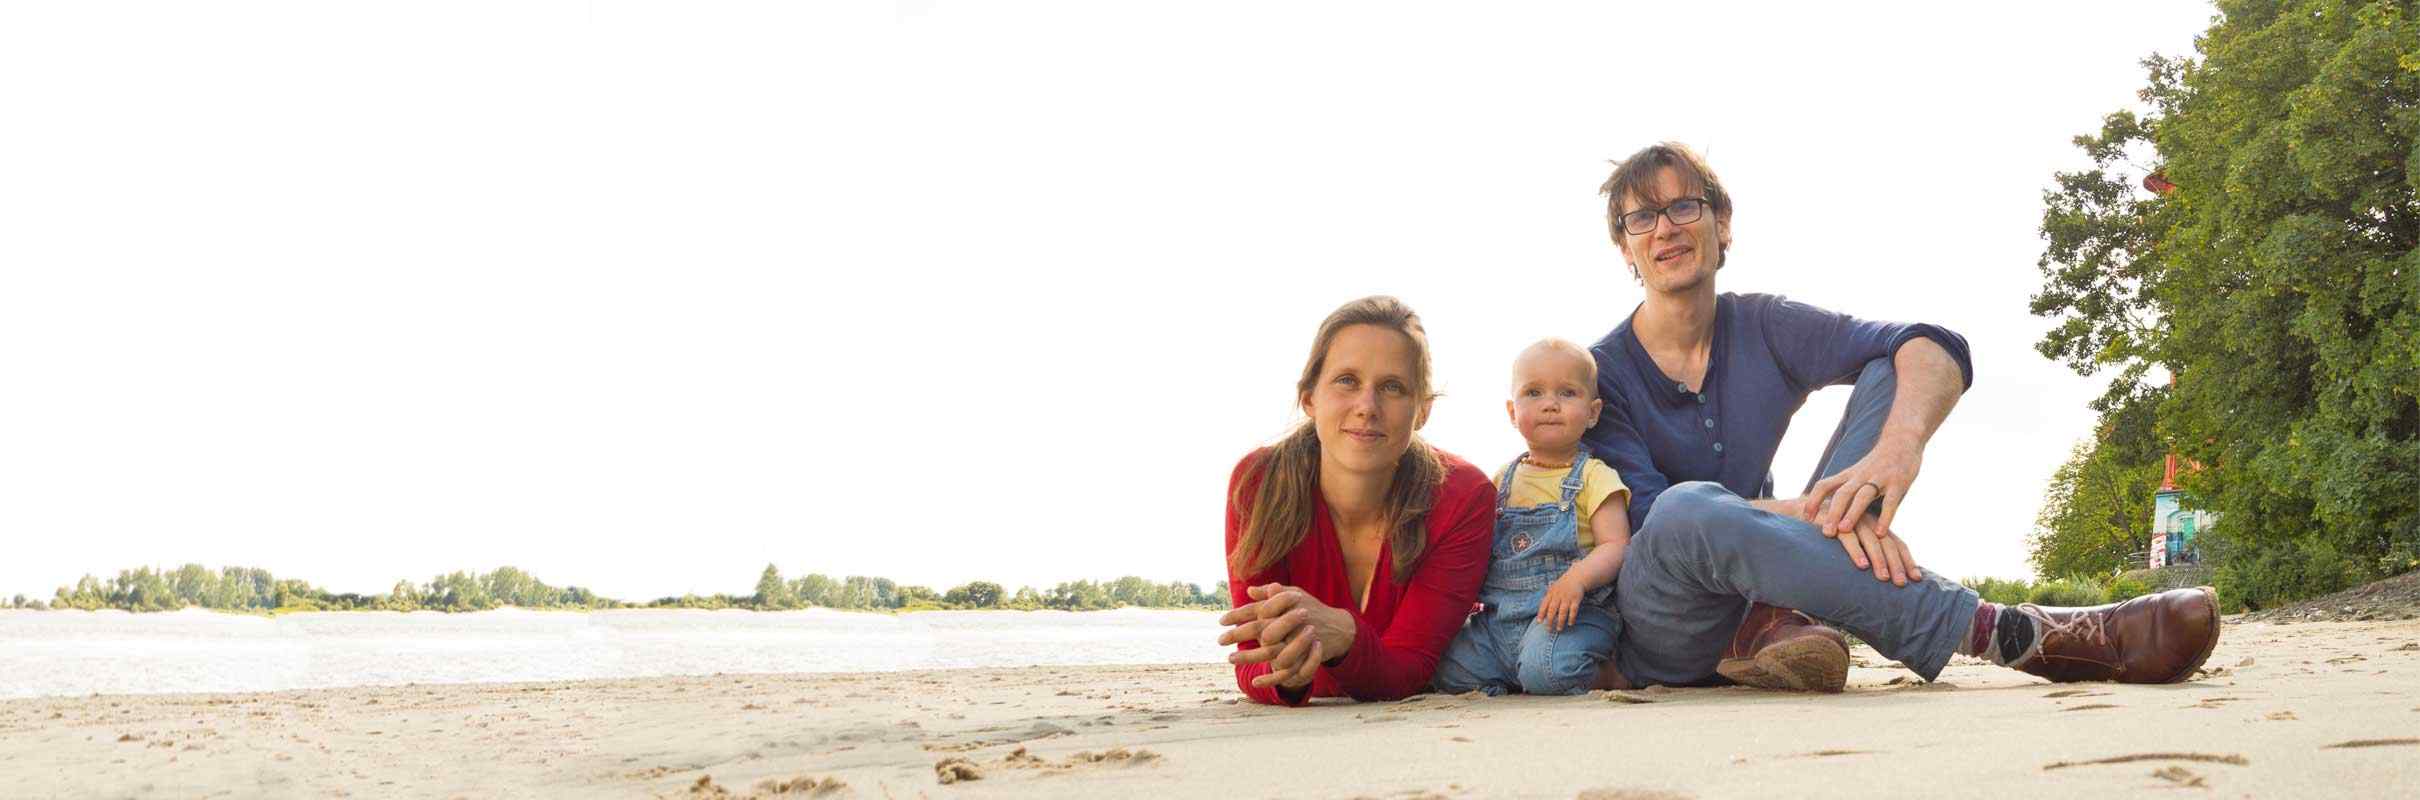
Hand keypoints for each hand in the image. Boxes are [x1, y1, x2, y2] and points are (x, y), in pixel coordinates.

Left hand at [1217, 583, 1351, 688]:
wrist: (1338, 627)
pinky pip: (1285, 672)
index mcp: (1286, 605)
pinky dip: (1269, 679)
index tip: (1221, 620)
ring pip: (1270, 651)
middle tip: (1219, 641)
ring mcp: (1298, 641)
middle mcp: (1291, 622)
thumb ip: (1271, 593)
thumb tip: (1249, 590)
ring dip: (1248, 656)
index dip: (1238, 615)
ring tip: (1230, 659)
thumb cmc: (1311, 608)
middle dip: (1237, 635)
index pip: (1257, 609)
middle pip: (1260, 629)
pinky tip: (1253, 682)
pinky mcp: (1305, 657)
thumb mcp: (1294, 595)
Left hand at [1537, 574, 1585, 631]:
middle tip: (1549, 630)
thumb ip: (1547, 599)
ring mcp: (1567, 597)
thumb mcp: (1552, 589)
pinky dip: (1571, 617)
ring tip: (1559, 629)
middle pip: (1552, 610)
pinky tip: (1570, 623)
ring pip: (1562, 612)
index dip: (1541, 613)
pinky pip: (1573, 610)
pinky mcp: (1576, 599)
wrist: (1576, 577)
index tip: (1539, 622)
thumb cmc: (1562, 586)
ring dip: (1560, 621)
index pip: (1544, 604)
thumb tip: (1541, 613)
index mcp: (1551, 593)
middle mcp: (1558, 596)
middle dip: (1550, 621)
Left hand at [1802, 441, 1923, 539]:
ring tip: (1843, 530)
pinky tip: (1879, 533)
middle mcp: (1861, 476)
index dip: (1813, 500)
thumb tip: (1826, 511)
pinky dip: (1885, 517)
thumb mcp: (1856, 474)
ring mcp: (1880, 478)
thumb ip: (1845, 490)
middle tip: (1825, 532)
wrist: (1902, 440)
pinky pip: (1891, 501)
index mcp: (1848, 475)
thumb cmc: (1876, 463)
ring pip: (1862, 496)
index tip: (1805, 518)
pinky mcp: (1898, 482)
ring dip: (1852, 513)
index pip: (1824, 485)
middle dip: (1832, 513)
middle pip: (1842, 493)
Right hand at [1824, 512, 1922, 585]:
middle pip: (1888, 544)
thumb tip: (1884, 576)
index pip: (1897, 544)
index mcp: (1876, 526)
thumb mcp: (1853, 539)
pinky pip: (1848, 537)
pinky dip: (1856, 551)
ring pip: (1872, 541)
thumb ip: (1867, 551)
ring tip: (1883, 578)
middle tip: (1901, 584)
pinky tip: (1862, 565)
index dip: (1908, 561)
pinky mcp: (1836, 520)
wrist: (1803, 509)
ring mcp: (1853, 519)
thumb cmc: (1831, 530)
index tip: (1917, 579)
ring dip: (1879, 560)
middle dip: (1896, 565)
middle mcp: (1869, 522)